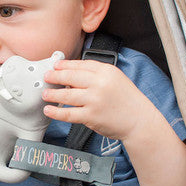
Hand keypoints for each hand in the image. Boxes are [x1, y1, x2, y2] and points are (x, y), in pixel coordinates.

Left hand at [42, 59, 156, 140]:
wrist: (140, 121)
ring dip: (52, 94)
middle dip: (55, 76)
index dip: (65, 65)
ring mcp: (95, 100)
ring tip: (45, 94)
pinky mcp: (91, 116)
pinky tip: (48, 110)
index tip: (55, 65)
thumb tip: (71, 75)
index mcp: (106, 71)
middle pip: (70, 77)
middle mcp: (100, 84)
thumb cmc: (127, 100)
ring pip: (67, 95)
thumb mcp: (115, 79)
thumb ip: (96, 75)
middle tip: (46, 77)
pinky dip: (56, 112)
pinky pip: (68, 113)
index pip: (81, 65)